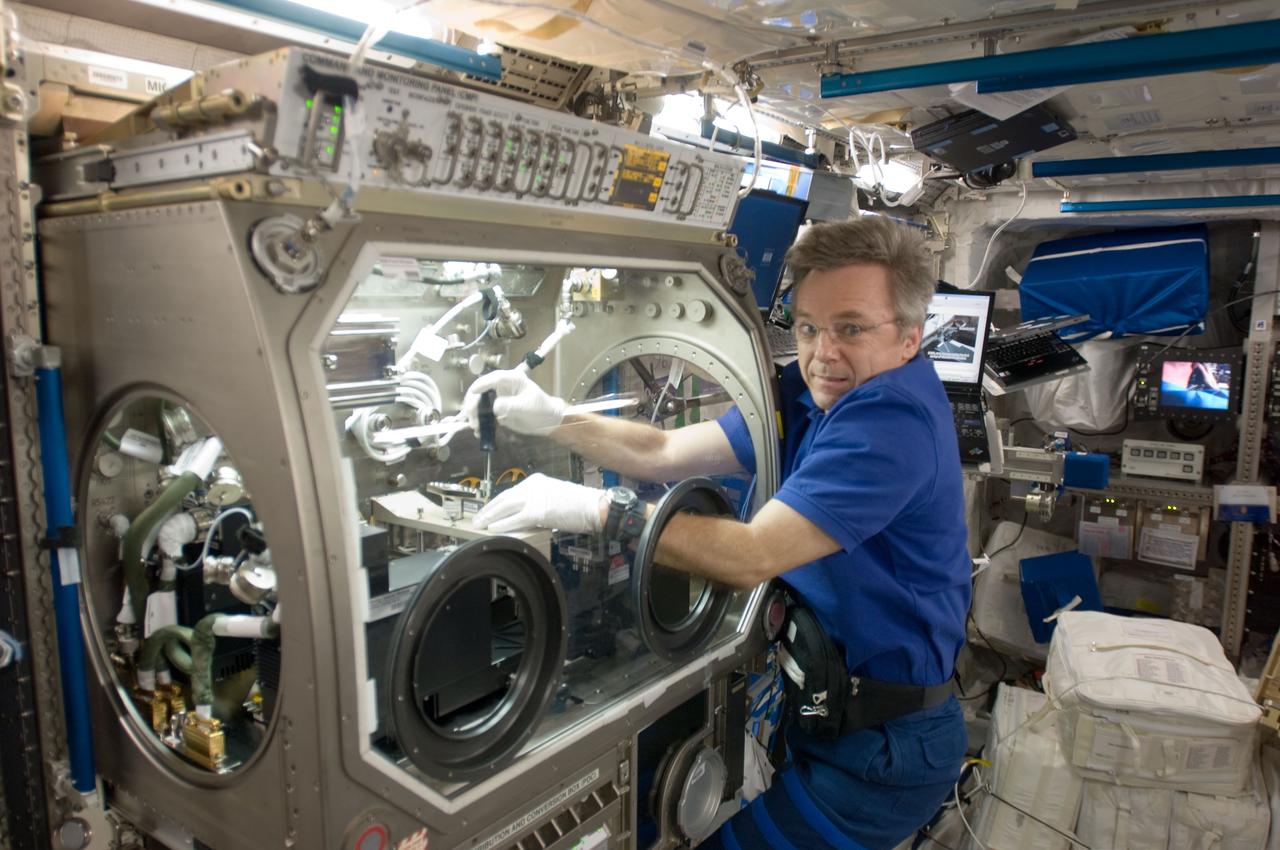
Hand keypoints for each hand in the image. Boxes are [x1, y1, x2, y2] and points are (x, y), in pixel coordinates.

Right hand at [462, 370, 566, 435]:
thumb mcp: (526, 406)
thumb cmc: (541, 409)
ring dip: (474, 414)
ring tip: (475, 427)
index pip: (493, 378)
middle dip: (473, 404)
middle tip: (472, 418)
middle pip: (480, 390)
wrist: (548, 421)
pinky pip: (483, 414)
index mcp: (512, 379)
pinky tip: (479, 431)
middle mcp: (502, 386)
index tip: (473, 393)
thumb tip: (494, 407)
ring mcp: (498, 398)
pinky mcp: (497, 409)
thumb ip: (509, 405)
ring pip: (479, 403)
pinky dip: (479, 421)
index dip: (481, 384)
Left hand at [472, 473, 604, 533]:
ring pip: (505, 506)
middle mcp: (532, 486)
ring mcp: (534, 497)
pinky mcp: (538, 511)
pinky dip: (503, 524)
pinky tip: (493, 528)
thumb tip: (522, 516)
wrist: (593, 506)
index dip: (497, 503)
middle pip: (504, 497)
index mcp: (536, 481)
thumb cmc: (578, 505)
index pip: (511, 492)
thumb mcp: (553, 497)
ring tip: (480, 524)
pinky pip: (515, 518)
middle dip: (489, 509)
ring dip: (491, 516)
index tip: (488, 510)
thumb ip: (537, 502)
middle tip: (477, 517)